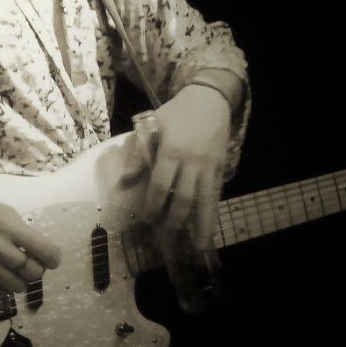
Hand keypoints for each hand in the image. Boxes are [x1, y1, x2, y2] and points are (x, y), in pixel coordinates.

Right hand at [0, 182, 62, 294]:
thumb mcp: (2, 211)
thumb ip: (20, 231)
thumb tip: (36, 250)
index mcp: (8, 227)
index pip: (46, 251)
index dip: (53, 258)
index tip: (51, 258)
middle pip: (33, 272)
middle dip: (37, 269)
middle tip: (30, 262)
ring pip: (18, 286)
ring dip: (21, 279)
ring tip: (15, 269)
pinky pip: (0, 291)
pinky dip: (6, 286)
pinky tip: (0, 275)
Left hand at [132, 83, 234, 250]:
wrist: (209, 99)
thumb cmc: (175, 113)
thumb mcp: (150, 125)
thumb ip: (137, 153)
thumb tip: (123, 181)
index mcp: (171, 150)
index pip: (161, 183)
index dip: (154, 203)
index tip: (148, 220)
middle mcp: (192, 161)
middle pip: (184, 196)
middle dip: (176, 220)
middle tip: (168, 240)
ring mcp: (209, 165)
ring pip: (205, 199)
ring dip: (202, 224)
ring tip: (200, 247)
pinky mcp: (221, 167)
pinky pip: (216, 193)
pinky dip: (213, 211)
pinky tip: (211, 226)